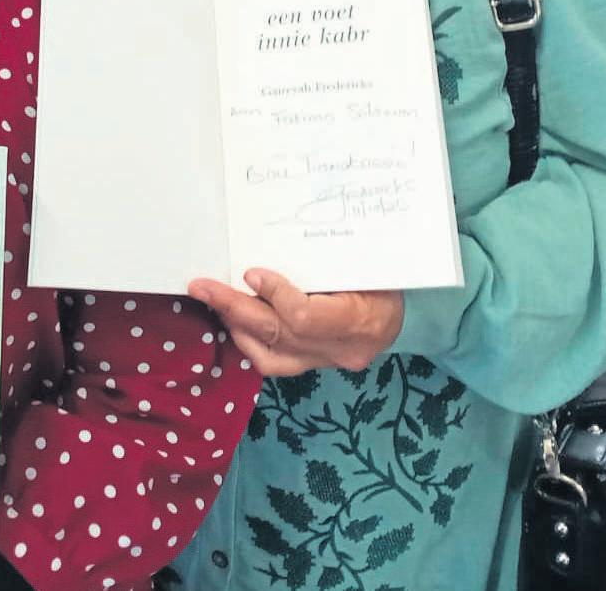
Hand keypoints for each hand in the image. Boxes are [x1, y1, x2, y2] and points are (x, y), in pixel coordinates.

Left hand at [188, 269, 404, 377]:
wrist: (404, 318)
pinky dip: (247, 340)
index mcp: (358, 321)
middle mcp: (339, 350)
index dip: (274, 295)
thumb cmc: (386, 278)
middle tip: (202, 286)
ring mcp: (324, 363)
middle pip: (278, 334)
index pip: (304, 317)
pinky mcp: (310, 367)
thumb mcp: (368, 263)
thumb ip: (329, 259)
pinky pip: (272, 362)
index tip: (251, 271)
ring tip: (212, 299)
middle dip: (234, 307)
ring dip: (235, 325)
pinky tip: (232, 319)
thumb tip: (280, 239)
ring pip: (268, 355)